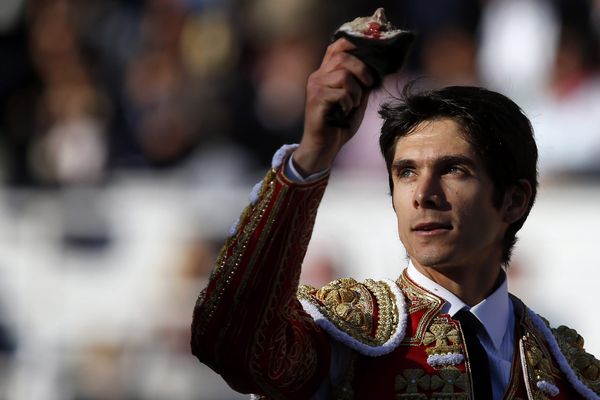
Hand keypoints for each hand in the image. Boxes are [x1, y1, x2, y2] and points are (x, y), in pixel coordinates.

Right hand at [293, 38, 373, 174]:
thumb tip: (378, 68)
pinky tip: (345, 112)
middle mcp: (318, 76)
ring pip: (343, 75)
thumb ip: (363, 84)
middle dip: (362, 70)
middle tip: (369, 84)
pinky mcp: (316, 99)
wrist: (324, 147)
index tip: (369, 52)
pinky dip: (349, 103)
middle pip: (343, 57)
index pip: (337, 46)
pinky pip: (341, 92)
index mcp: (326, 73)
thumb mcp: (356, 100)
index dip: (353, 43)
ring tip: (353, 105)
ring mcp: (315, 86)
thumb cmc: (339, 124)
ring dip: (356, 91)